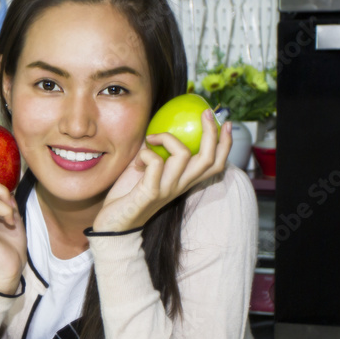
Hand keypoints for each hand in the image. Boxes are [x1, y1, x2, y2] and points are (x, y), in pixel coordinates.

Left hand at [94, 110, 231, 232]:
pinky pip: (156, 164)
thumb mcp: (146, 170)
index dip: (225, 144)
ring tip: (151, 137)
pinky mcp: (151, 193)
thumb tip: (157, 128)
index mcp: (183, 181)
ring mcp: (167, 189)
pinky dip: (147, 153)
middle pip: (209, 158)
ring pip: (184, 155)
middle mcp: (180, 185)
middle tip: (205, 113)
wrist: (113, 225)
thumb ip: (157, 153)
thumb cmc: (127, 195)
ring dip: (167, 138)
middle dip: (211, 132)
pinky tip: (137, 159)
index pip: (215, 164)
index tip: (226, 123)